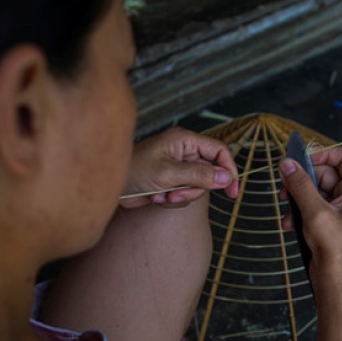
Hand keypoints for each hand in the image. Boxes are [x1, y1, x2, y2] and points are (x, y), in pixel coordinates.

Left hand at [120, 127, 238, 207]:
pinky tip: (156, 198)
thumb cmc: (133, 172)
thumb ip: (199, 176)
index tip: (232, 191)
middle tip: (177, 195)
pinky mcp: (170, 182)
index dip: (228, 170)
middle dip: (195, 189)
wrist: (109, 187)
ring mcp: (177, 167)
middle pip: (209, 173)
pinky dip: (173, 201)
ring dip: (182, 197)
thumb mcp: (169, 174)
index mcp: (184, 140)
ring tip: (163, 196)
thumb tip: (226, 178)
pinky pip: (184, 195)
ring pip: (197, 187)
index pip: (218, 151)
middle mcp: (183, 152)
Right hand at [278, 146, 341, 287]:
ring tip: (287, 210)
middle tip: (284, 187)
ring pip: (315, 190)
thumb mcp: (315, 213)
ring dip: (297, 198)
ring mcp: (339, 210)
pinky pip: (311, 206)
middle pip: (325, 173)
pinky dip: (298, 212)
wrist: (336, 283)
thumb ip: (300, 185)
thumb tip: (287, 164)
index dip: (324, 154)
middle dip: (303, 179)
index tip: (302, 160)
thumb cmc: (335, 251)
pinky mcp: (328, 222)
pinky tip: (290, 224)